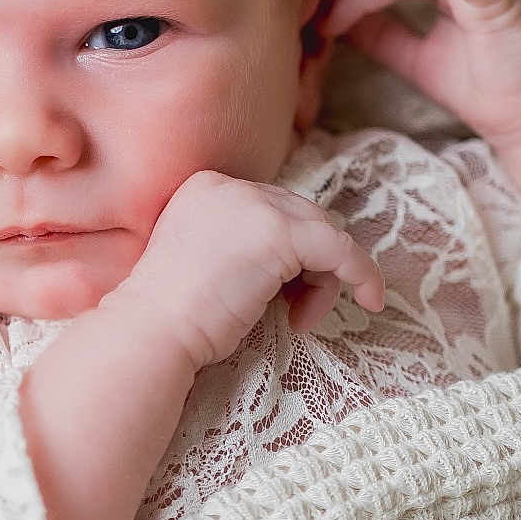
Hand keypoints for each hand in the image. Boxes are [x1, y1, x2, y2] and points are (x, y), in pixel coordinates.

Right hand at [108, 171, 384, 371]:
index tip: (285, 294)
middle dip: (310, 266)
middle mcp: (231, 186)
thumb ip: (246, 245)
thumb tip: (305, 259)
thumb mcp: (208, 263)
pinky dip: (360, 273)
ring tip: (301, 319)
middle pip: (301, 216)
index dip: (291, 253)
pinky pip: (340, 249)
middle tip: (298, 312)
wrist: (151, 333)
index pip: (273, 209)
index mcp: (207, 188)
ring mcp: (255, 205)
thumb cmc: (172, 318)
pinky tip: (370, 299)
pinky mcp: (279, 233)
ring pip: (322, 232)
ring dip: (325, 279)